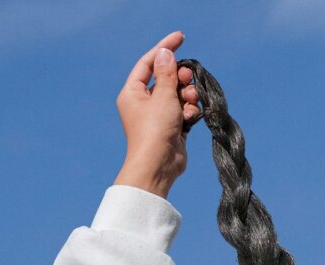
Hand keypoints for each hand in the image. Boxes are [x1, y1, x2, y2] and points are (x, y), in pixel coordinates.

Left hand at [113, 31, 200, 198]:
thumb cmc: (154, 131)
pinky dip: (190, 111)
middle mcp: (143, 103)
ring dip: (188, 96)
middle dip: (180, 77)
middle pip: (166, 78)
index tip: (180, 37)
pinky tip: (191, 118)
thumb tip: (165, 53)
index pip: (149, 63)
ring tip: (190, 102)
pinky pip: (184, 110)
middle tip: (187, 79)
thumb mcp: (163, 97)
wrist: (158, 166)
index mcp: (133, 93)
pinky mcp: (172, 127)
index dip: (164, 48)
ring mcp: (158, 116)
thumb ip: (167, 73)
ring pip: (178, 94)